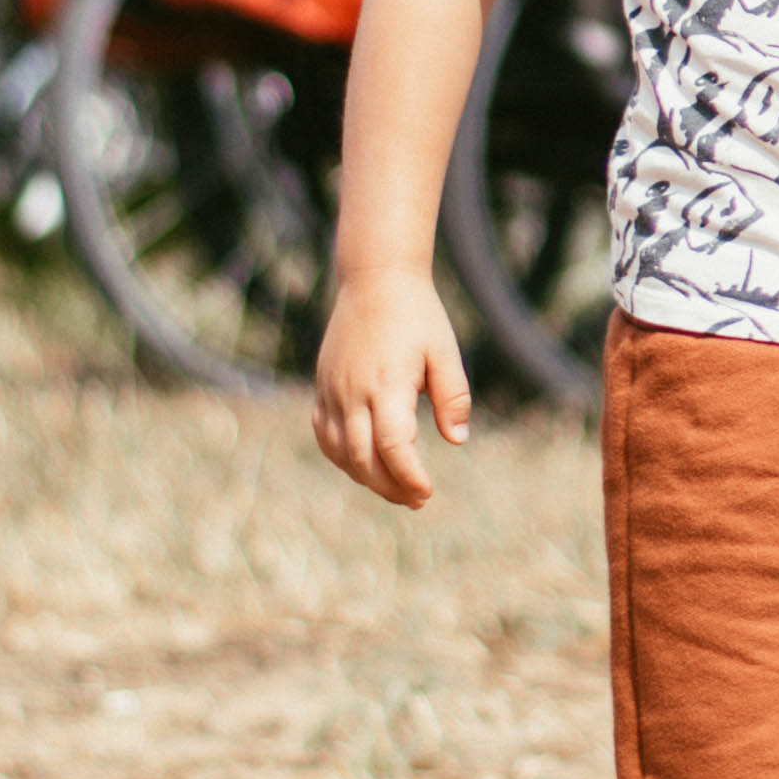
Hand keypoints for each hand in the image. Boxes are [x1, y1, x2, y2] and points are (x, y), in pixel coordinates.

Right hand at [312, 267, 469, 507]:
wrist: (374, 280)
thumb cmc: (417, 315)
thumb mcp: (444, 352)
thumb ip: (453, 397)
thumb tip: (456, 440)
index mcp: (386, 384)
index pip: (392, 447)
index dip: (408, 477)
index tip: (427, 492)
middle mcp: (352, 392)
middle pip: (362, 459)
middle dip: (390, 487)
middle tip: (417, 499)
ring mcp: (332, 391)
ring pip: (339, 452)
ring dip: (366, 477)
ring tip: (396, 488)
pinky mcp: (322, 387)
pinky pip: (325, 434)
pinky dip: (342, 457)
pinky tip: (365, 464)